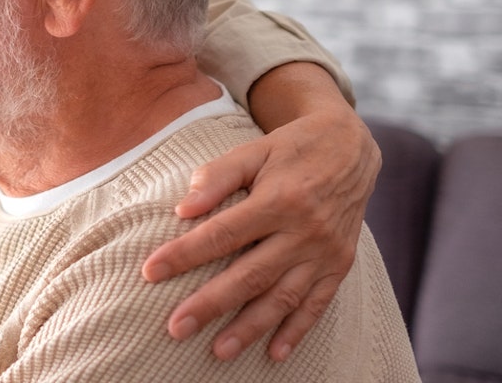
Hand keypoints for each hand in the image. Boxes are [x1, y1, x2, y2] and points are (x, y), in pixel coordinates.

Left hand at [141, 99, 379, 361]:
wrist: (351, 148)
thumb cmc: (290, 149)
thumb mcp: (253, 150)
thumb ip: (217, 177)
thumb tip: (183, 210)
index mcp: (278, 200)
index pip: (222, 234)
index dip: (185, 254)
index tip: (150, 272)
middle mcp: (304, 231)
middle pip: (251, 274)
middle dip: (211, 304)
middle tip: (176, 328)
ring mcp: (325, 252)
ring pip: (284, 297)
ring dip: (251, 328)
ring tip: (219, 351)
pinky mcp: (339, 265)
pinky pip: (318, 303)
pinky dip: (297, 330)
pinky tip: (274, 352)